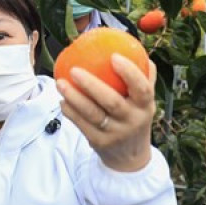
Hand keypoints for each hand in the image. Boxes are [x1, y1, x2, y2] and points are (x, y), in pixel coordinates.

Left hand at [55, 54, 156, 171]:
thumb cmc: (134, 116)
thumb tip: (135, 48)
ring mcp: (115, 133)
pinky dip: (70, 111)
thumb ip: (143, 76)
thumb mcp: (144, 101)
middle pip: (111, 101)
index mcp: (145, 106)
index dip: (129, 72)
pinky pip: (81, 124)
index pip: (142, 88)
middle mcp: (132, 120)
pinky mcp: (99, 142)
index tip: (114, 56)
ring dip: (74, 98)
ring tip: (60, 82)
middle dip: (91, 85)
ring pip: (92, 114)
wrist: (131, 157)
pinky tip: (62, 99)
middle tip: (74, 70)